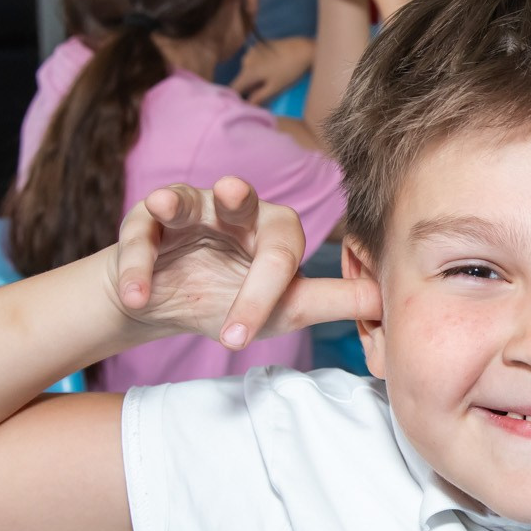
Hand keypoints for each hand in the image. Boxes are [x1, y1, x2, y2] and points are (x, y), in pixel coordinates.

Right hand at [112, 178, 378, 348]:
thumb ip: (337, 300)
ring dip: (175, 202)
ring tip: (164, 207)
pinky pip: (142, 232)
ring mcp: (191, 209)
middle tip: (232, 192)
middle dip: (237, 202)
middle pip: (244, 203)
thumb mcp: (288, 308)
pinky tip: (136, 295)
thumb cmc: (235, 300)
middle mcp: (236, 211)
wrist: (170, 306)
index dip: (267, 287)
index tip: (240, 337)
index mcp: (275, 231)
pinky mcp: (148, 219)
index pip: (283, 249)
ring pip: (187, 196)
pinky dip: (135, 263)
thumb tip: (394, 296)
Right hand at [232, 36, 313, 104]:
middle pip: (242, 78)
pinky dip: (259, 65)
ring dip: (255, 75)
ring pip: (248, 68)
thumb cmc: (290, 71)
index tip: (243, 103)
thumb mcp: (275, 87)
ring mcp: (251, 51)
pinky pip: (254, 59)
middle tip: (265, 90)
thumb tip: (247, 105)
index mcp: (248, 72)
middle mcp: (245, 60)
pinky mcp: (258, 45)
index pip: (234, 88)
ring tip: (271, 77)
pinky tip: (272, 66)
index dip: (237, 97)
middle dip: (250, 86)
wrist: (302, 49)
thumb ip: (259, 97)